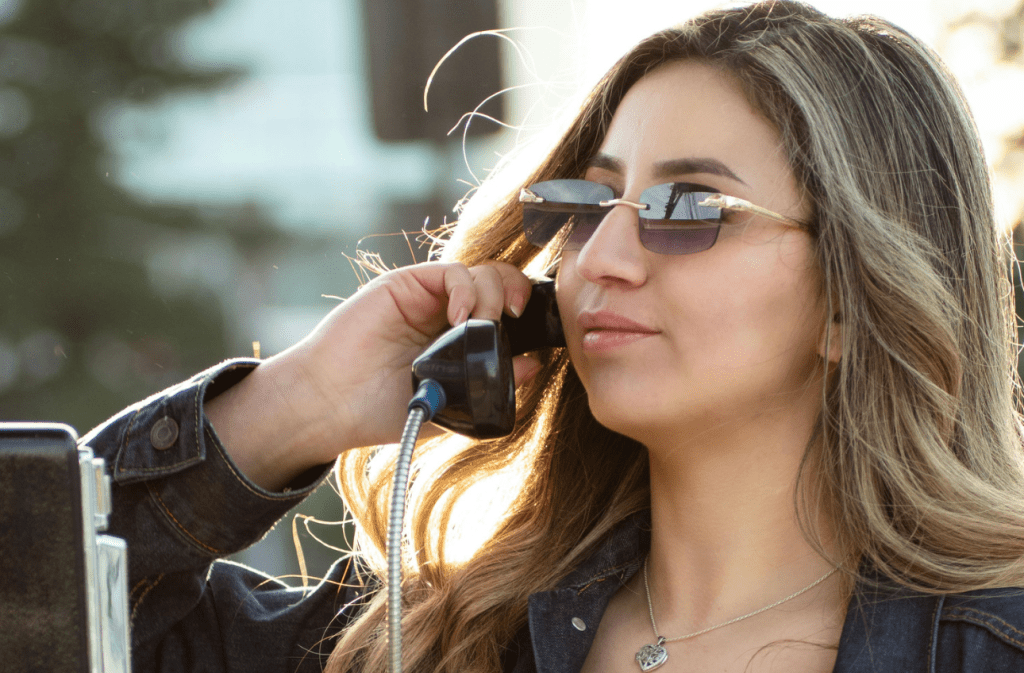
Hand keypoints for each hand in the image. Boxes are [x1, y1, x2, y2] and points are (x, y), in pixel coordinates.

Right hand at [205, 261, 542, 489]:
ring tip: (480, 330)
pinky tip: (463, 318)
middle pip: (500, 281)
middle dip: (517, 295)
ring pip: (481, 272)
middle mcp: (445, 313)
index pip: (505, 309)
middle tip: (514, 322)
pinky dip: (467, 289)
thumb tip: (533, 365)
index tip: (537, 333)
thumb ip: (491, 385)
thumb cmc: (384, 411)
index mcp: (459, 340)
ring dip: (493, 296)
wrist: (332, 406)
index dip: (525, 311)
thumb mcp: (450, 404)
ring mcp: (426, 297)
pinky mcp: (405, 285)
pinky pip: (451, 271)